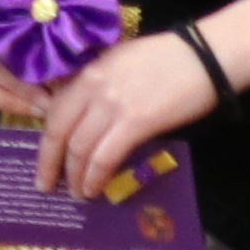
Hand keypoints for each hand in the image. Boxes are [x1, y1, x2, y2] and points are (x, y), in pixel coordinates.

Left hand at [34, 21, 218, 200]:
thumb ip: (98, 86)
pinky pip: (106, 156)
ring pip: (80, 148)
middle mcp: (92, 88)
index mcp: (87, 73)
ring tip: (76, 193)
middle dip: (50, 163)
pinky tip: (95, 189)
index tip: (42, 159)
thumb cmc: (170, 58)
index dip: (45, 140)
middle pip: (59, 132)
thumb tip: (87, 116)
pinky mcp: (136, 122)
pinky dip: (96, 176)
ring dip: (75, 176)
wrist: (206, 55)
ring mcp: (112, 105)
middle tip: (45, 185)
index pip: (54, 112)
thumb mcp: (119, 63)